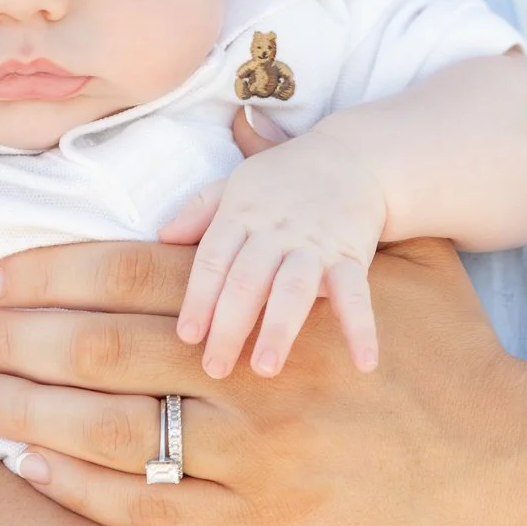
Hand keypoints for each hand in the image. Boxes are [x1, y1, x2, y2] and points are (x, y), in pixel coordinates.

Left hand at [0, 236, 526, 525]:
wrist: (506, 458)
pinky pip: (145, 509)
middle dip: (13, 337)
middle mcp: (247, 379)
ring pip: (108, 431)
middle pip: (99, 349)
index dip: (47, 275)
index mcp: (267, 305)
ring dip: (26, 409)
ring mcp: (250, 460)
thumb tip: (247, 119)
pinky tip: (26, 465)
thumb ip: (310, 192)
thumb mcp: (391, 252)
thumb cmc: (447, 348)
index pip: (128, 277)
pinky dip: (78, 487)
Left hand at [160, 111, 387, 376]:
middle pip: (247, 281)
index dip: (198, 298)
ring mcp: (315, 245)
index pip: (213, 260)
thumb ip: (199, 210)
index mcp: (241, 215)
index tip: (187, 336)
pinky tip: (364, 363)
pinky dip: (361, 327)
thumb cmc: (283, 177)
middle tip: (215, 368)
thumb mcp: (236, 182)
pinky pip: (357, 294)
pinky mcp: (352, 255)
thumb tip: (162, 235)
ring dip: (279, 329)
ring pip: (294, 289)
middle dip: (230, 326)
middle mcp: (276, 232)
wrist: (352, 157)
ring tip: (265, 369)